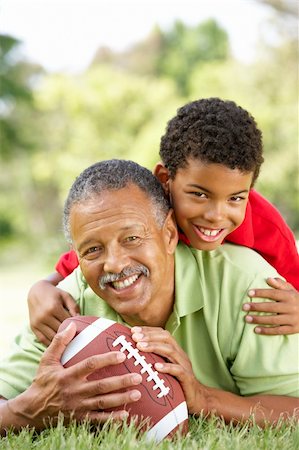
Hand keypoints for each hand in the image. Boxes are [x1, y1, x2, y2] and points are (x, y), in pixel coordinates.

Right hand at [8, 322, 141, 430]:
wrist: (31, 410)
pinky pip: (98, 419)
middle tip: (138, 376)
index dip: (107, 359)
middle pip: (102, 386)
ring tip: (137, 393)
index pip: (90, 365)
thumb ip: (59, 342)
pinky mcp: (79, 418)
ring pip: (103, 403)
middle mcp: (75, 391)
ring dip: (121, 398)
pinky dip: (111, 419)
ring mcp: (78, 407)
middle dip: (121, 381)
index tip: (122, 355)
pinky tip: (125, 415)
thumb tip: (72, 324)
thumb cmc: (42, 381)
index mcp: (68, 375)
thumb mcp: (47, 360)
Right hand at [28, 280, 80, 345]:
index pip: (68, 323)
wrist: (36, 291)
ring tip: (68, 342)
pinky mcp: (33, 327)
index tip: (81, 331)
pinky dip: (51, 344)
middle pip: (60, 331)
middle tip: (76, 338)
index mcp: (54, 307)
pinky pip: (43, 340)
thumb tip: (80, 320)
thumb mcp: (66, 296)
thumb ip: (74, 307)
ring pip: (52, 338)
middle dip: (69, 335)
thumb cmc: (54, 294)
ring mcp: (37, 323)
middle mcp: (44, 316)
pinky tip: (58, 343)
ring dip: (60, 341)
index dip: (75, 327)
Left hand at [131, 326, 204, 414]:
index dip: (148, 330)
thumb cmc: (175, 384)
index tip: (133, 330)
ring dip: (154, 347)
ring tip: (140, 347)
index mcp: (175, 351)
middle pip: (166, 338)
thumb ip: (153, 359)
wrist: (196, 400)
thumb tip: (133, 353)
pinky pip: (178, 370)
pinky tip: (156, 366)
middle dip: (149, 335)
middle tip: (134, 336)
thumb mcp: (163, 368)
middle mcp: (180, 355)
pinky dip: (167, 367)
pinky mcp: (187, 379)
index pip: (162, 334)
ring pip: (171, 350)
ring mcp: (185, 365)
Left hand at [242, 277, 298, 334]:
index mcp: (289, 296)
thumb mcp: (291, 290)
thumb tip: (268, 279)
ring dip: (259, 319)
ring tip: (246, 318)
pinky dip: (267, 330)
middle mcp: (291, 307)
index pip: (273, 293)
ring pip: (273, 320)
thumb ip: (280, 284)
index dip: (261, 293)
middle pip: (271, 307)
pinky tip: (256, 329)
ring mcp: (292, 319)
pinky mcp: (292, 329)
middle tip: (244, 307)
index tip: (249, 293)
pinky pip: (278, 331)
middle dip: (256, 307)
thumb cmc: (296, 299)